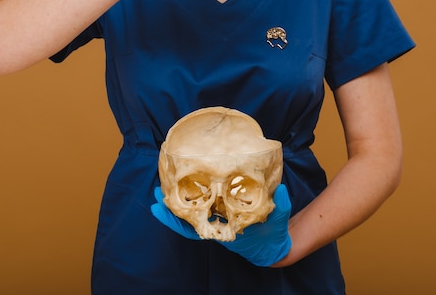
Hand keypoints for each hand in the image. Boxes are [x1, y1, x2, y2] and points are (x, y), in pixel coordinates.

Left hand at [151, 184, 292, 266]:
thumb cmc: (273, 235)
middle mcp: (218, 228)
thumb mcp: (279, 220)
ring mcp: (218, 223)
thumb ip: (281, 205)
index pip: (197, 227)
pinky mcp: (221, 216)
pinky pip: (203, 210)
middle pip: (188, 222)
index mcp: (227, 232)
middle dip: (171, 211)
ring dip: (177, 206)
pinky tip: (184, 189)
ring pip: (192, 216)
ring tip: (161, 190)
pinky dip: (192, 202)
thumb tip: (280, 189)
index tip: (161, 208)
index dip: (178, 219)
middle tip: (155, 197)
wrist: (273, 247)